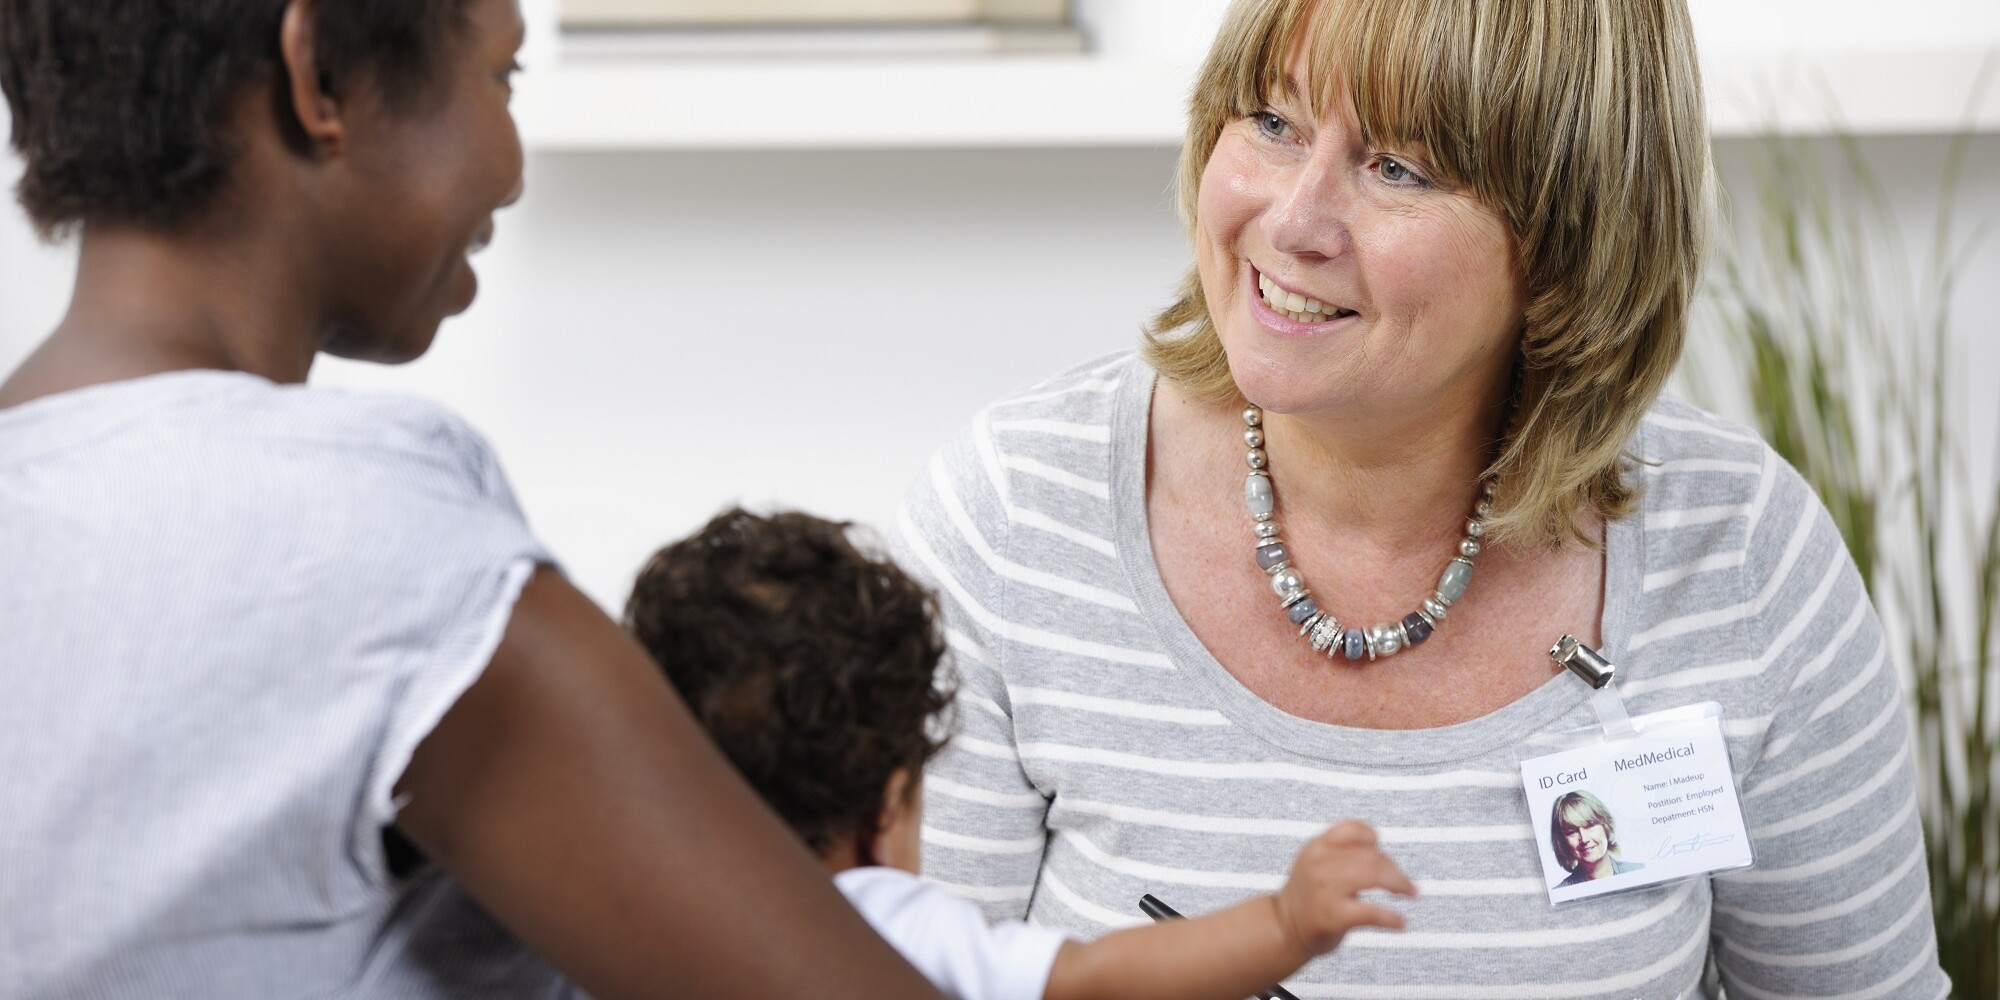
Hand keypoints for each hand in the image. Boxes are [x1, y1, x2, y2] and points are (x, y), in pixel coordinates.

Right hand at [1273, 820, 1417, 958]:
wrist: (1282, 928)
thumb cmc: (1307, 896)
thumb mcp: (1314, 862)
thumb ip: (1341, 852)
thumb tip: (1381, 851)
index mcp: (1316, 847)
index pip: (1352, 829)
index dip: (1372, 838)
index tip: (1380, 851)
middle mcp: (1319, 864)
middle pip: (1370, 855)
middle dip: (1393, 868)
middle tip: (1404, 883)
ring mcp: (1326, 890)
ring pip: (1373, 875)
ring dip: (1399, 883)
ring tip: (1409, 893)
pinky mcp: (1333, 916)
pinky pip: (1371, 912)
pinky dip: (1391, 918)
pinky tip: (1401, 923)